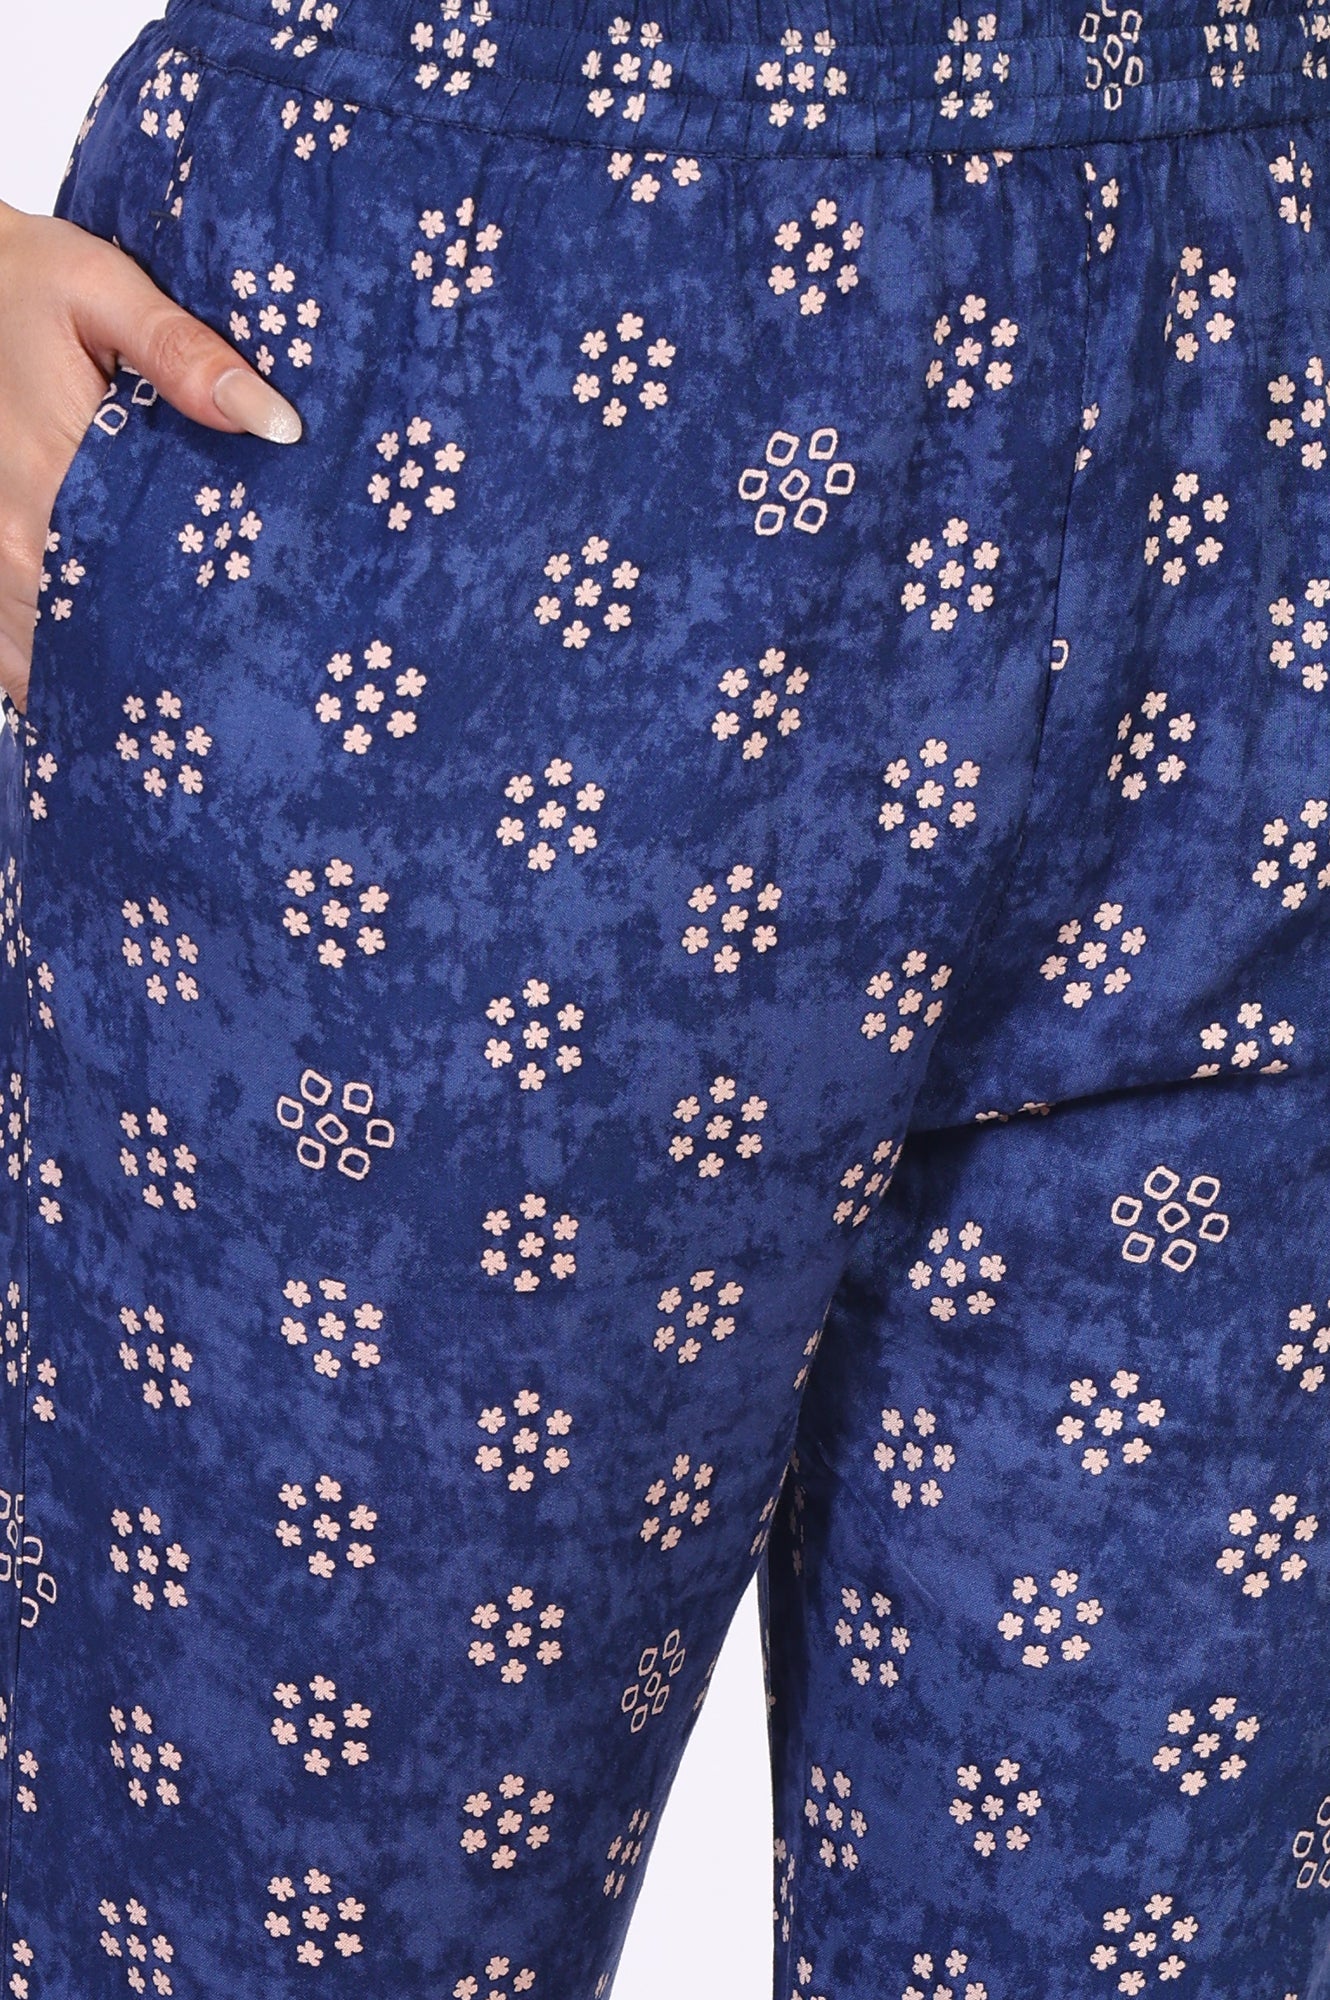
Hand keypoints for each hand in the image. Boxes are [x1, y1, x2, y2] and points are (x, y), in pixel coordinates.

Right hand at [0, 198, 301, 710]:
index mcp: (45, 480)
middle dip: (149, 663)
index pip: (130, 592)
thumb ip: (185, 353)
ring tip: (172, 690)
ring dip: (97, 670)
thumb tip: (277, 423)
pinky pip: (3, 643)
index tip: (247, 656)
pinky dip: (45, 659)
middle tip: (225, 684)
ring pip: (34, 652)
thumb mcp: (101, 287)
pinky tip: (99, 676)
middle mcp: (4, 535)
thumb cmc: (18, 279)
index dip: (189, 634)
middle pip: (84, 636)